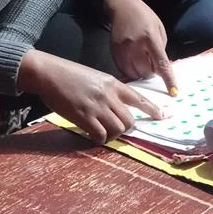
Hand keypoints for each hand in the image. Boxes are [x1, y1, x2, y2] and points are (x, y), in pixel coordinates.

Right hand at [16, 50, 162, 144]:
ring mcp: (97, 108)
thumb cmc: (70, 75)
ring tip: (103, 132)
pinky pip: (101, 136)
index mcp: (113, 84)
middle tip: (118, 129)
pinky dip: (99, 139)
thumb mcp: (96, 78)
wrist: (50, 74)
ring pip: (117, 130)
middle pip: (129, 120)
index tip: (162, 117)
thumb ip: (109, 91)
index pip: (139, 99)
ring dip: (112, 135)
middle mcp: (108, 96)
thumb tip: (119, 107)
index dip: (152, 110)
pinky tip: (93, 136)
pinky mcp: (84, 118)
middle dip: (126, 128)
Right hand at [104, 0, 176, 92]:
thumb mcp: (159, 29)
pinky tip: (133, 62)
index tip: (173, 92)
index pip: (161, 63)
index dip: (168, 79)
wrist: (122, 7)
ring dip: (141, 72)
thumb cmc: (144, 17)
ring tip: (142, 61)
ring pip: (134, 74)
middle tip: (152, 62)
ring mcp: (123, 50)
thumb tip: (161, 70)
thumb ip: (161, 50)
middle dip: (152, 71)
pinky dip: (130, 71)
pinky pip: (123, 71)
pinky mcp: (114, 52)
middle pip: (146, 72)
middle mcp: (135, 45)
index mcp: (150, 38)